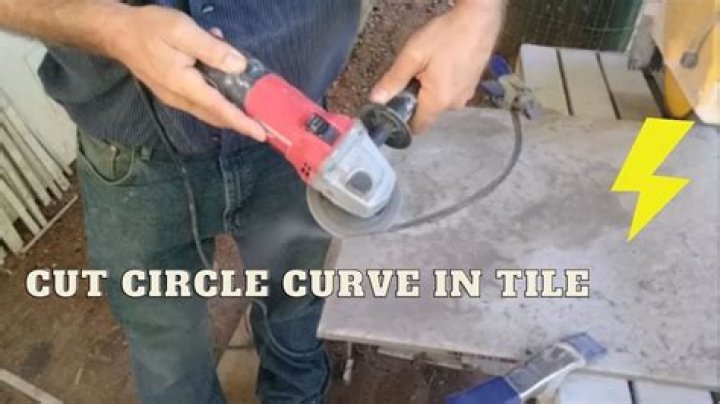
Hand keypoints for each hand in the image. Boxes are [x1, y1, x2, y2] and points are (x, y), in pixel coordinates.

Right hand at [102, 5, 265, 140]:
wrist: (116, 32)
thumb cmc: (148, 28)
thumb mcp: (182, 31)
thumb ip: (212, 50)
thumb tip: (239, 66)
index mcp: (184, 85)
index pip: (220, 109)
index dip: (242, 122)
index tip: (262, 135)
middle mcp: (180, 98)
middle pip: (217, 115)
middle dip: (241, 119)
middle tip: (264, 118)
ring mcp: (175, 97)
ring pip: (210, 107)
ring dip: (228, 100)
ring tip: (242, 81)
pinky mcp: (173, 91)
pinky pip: (201, 97)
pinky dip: (216, 88)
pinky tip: (218, 63)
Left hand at [370, 1, 502, 132]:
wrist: (479, 19)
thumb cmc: (446, 36)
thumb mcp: (413, 55)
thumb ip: (393, 80)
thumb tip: (375, 100)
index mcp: (438, 101)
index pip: (417, 127)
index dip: (403, 119)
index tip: (395, 103)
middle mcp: (454, 104)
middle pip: (427, 113)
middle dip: (416, 99)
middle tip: (413, 74)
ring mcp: (466, 95)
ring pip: (439, 101)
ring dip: (430, 90)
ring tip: (429, 66)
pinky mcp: (472, 85)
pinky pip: (451, 92)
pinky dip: (443, 84)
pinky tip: (442, 64)